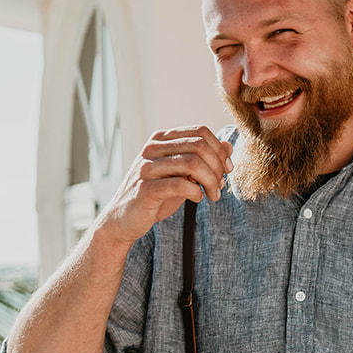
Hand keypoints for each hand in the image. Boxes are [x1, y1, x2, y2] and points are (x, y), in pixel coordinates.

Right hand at [96, 126, 232, 247]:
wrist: (124, 220)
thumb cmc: (156, 196)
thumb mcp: (182, 174)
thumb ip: (203, 159)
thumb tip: (228, 146)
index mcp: (161, 139)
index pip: (199, 132)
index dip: (219, 149)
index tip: (227, 169)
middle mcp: (152, 149)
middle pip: (199, 145)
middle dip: (217, 166)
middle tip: (221, 184)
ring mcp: (147, 168)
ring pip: (192, 163)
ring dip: (210, 181)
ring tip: (213, 195)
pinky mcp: (145, 189)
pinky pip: (180, 185)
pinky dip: (196, 192)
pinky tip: (198, 198)